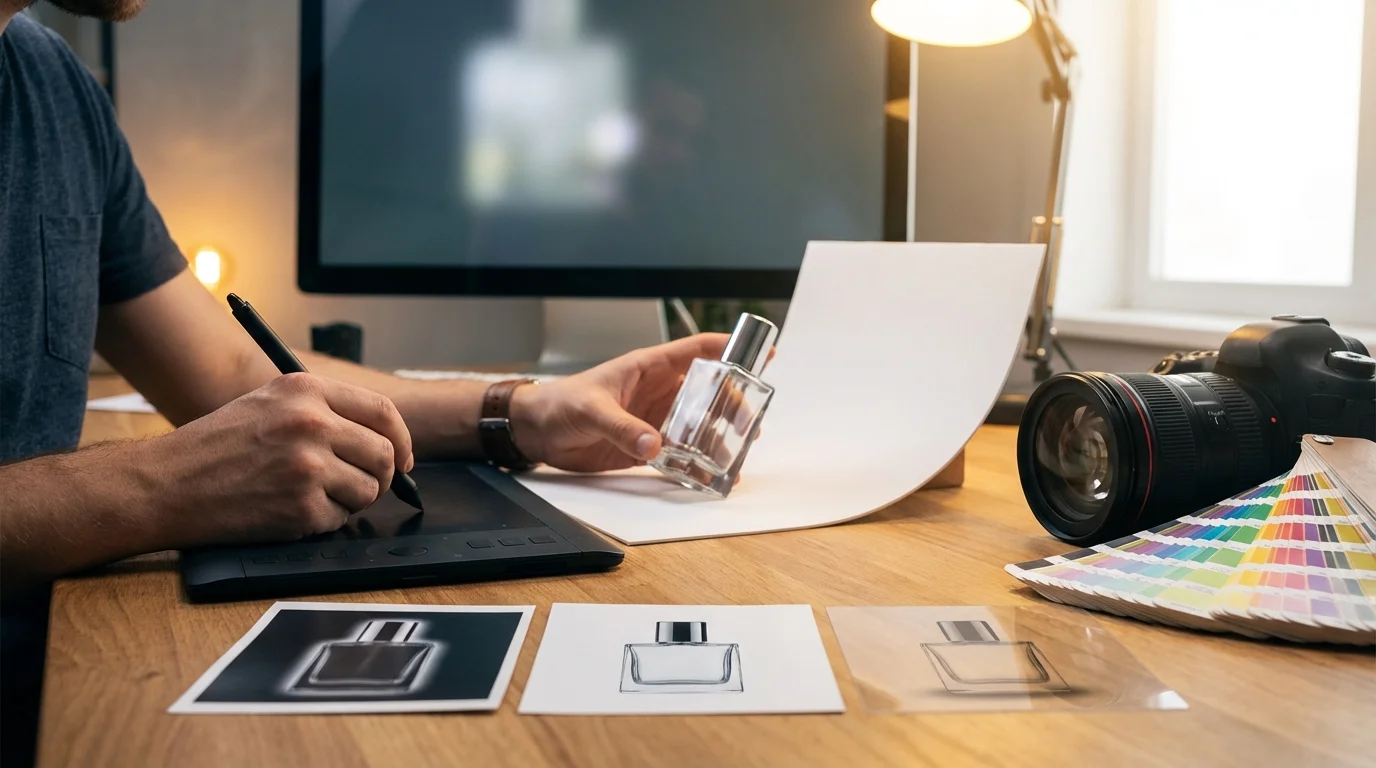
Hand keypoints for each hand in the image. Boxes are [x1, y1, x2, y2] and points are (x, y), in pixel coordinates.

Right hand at [139, 373, 414, 546]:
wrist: (166, 484)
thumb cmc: (216, 445)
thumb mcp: (269, 402)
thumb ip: (323, 410)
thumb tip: (382, 436)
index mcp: (307, 390)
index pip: (383, 412)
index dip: (402, 439)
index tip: (404, 458)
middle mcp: (313, 423)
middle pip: (385, 455)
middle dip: (380, 476)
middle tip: (360, 484)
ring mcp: (309, 466)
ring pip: (368, 490)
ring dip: (349, 500)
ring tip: (310, 494)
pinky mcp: (301, 507)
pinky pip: (339, 519)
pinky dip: (321, 521)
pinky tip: (287, 510)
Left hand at [510, 333, 731, 472]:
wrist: (536, 431)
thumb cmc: (559, 403)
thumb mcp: (591, 409)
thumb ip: (622, 426)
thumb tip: (653, 444)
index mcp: (649, 368)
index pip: (697, 350)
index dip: (729, 348)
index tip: (761, 352)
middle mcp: (658, 392)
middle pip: (708, 392)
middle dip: (734, 404)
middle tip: (752, 422)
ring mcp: (655, 419)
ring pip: (698, 425)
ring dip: (719, 437)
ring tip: (738, 452)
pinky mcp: (646, 446)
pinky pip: (679, 454)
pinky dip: (696, 463)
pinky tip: (712, 474)